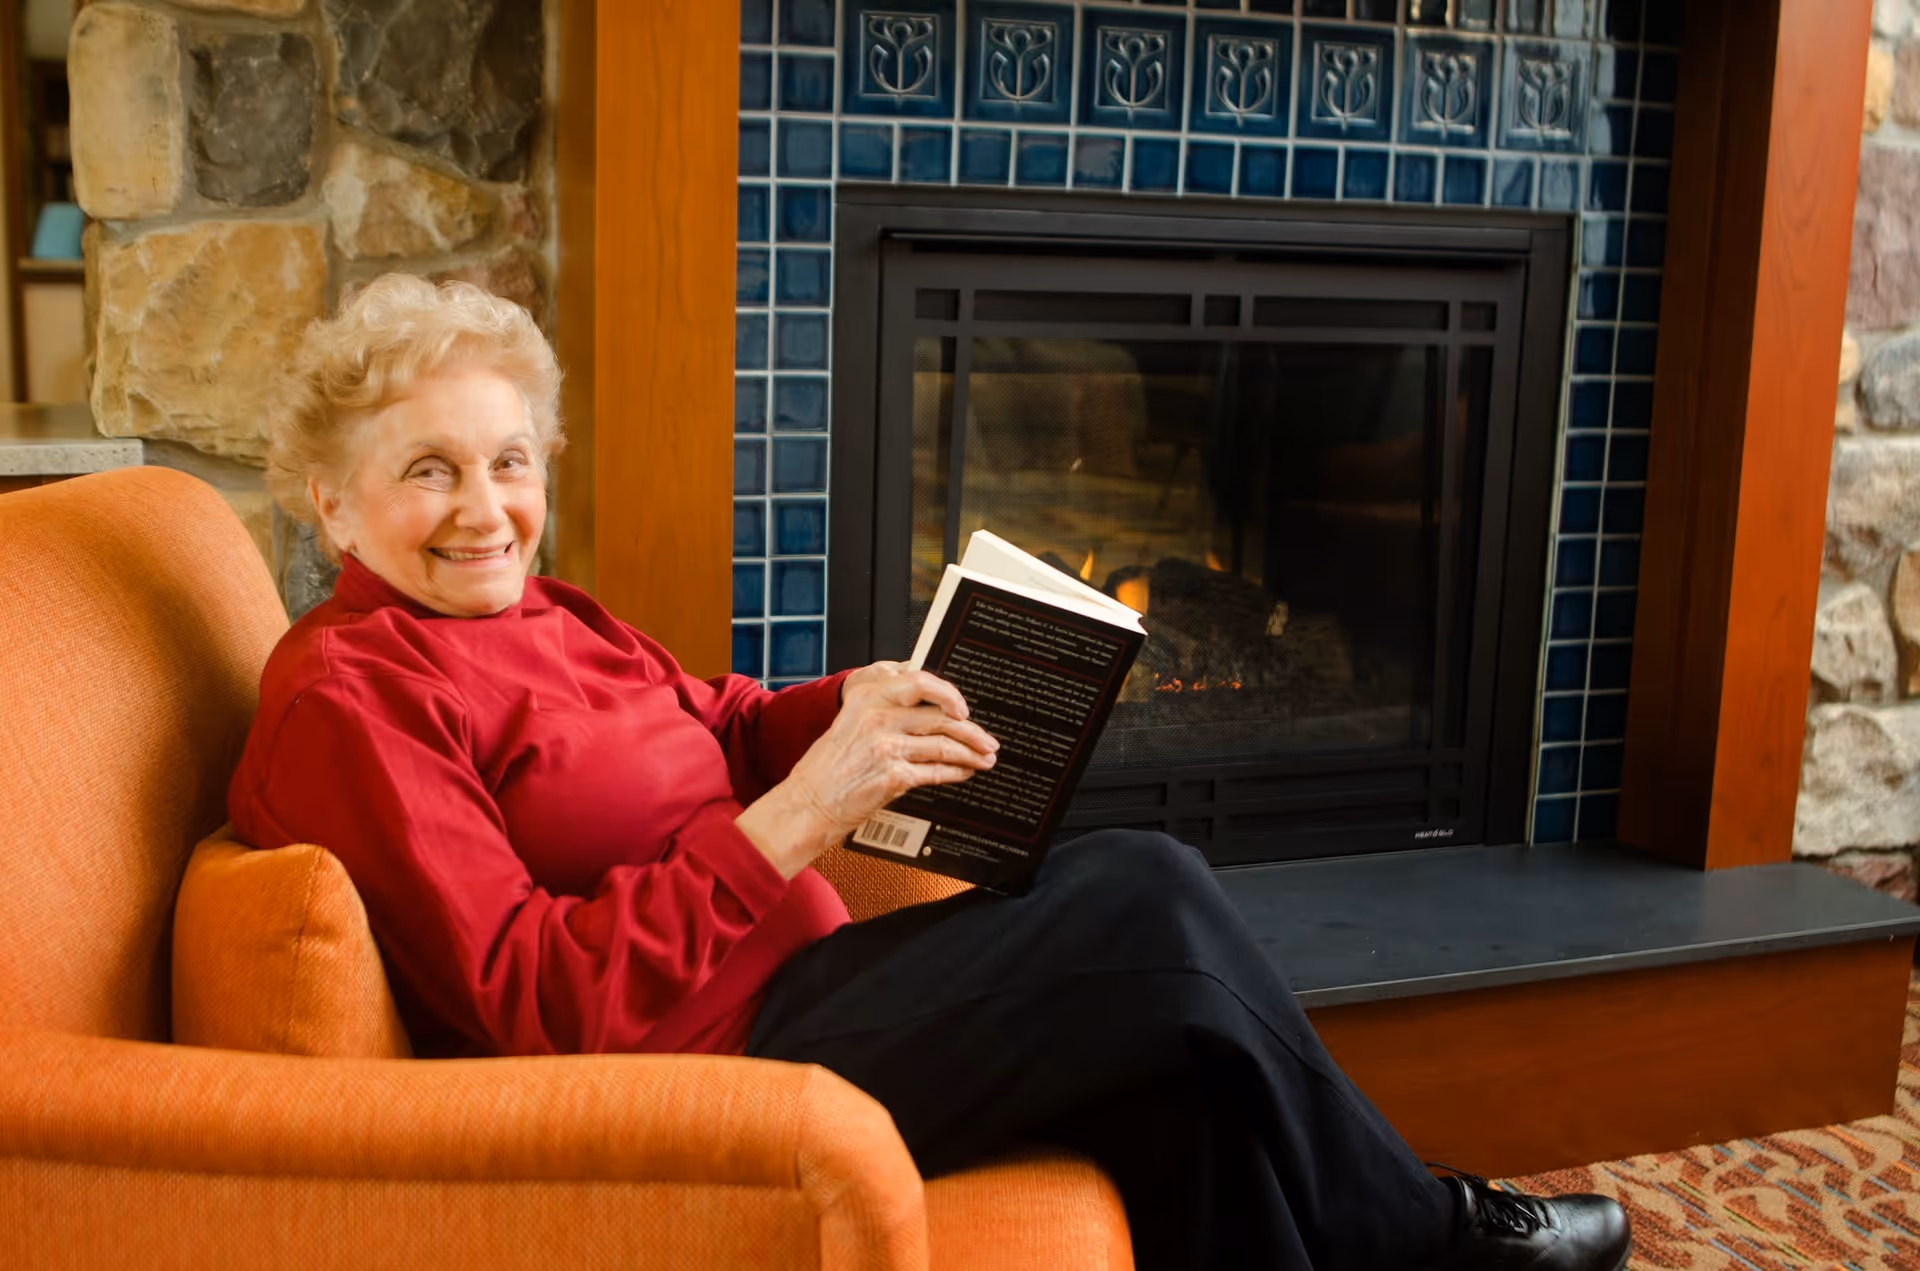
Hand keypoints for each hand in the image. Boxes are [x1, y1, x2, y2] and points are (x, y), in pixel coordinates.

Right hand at [736, 664, 997, 877]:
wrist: (808, 804)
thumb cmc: (827, 768)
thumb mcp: (850, 723)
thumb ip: (884, 709)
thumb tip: (929, 709)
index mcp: (866, 697)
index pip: (920, 682)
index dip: (949, 694)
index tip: (963, 708)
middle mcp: (877, 717)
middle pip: (940, 715)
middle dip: (972, 730)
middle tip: (987, 740)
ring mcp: (886, 747)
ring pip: (944, 744)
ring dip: (971, 753)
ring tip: (985, 758)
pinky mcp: (893, 777)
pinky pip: (936, 771)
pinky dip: (955, 772)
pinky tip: (964, 773)